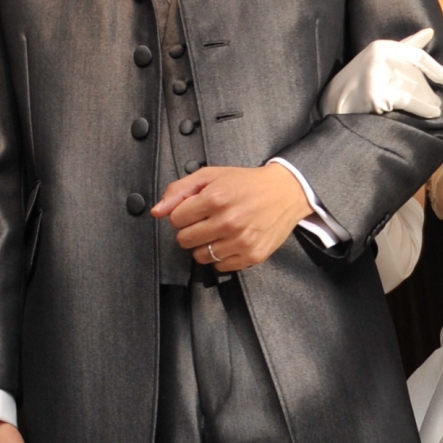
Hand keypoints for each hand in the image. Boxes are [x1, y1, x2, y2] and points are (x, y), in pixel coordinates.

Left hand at [154, 161, 311, 272]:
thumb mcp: (210, 176)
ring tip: (219, 231)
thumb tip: (157, 211)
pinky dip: (222, 256)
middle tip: (207, 220)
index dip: (182, 214)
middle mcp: (228, 221)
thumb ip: (179, 190)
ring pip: (200, 256)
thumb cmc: (246, 183)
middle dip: (191, 230)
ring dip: (205, 245)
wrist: (285, 192)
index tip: (195, 209)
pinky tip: (231, 240)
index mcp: (216, 198)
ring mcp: (241, 240)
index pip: (175, 219)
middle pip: (184, 240)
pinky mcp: (252, 255)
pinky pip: (220, 266)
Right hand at [321, 29, 442, 121]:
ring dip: (428, 102)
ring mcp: (378, 75)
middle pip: (418, 76)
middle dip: (430, 92)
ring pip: (415, 89)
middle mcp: (380, 56)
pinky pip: (409, 101)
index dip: (438, 69)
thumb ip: (406, 47)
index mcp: (383, 47)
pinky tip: (430, 113)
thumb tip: (430, 32)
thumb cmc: (360, 83)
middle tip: (438, 103)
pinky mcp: (377, 94)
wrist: (332, 105)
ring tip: (435, 110)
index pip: (418, 56)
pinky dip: (423, 109)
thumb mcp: (380, 60)